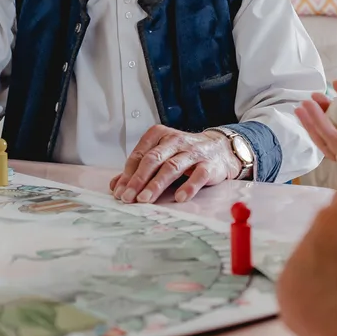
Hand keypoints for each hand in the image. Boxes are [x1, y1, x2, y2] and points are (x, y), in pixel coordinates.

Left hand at [108, 125, 238, 203]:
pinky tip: (179, 198)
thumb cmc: (184, 154)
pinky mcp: (209, 164)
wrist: (221, 150)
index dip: (127, 174)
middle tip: (127, 198)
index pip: (139, 154)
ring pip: (172, 167)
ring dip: (157, 184)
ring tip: (145, 200)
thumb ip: (138, 169)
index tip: (119, 192)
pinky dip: (189, 186)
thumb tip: (115, 185)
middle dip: (138, 179)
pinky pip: (198, 175)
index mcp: (159, 135)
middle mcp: (175, 140)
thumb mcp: (161, 156)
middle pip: (153, 159)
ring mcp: (193, 152)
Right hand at [295, 79, 336, 173]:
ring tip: (301, 106)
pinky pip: (331, 139)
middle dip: (318, 117)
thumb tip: (336, 84)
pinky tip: (310, 109)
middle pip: (333, 133)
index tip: (319, 96)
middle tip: (306, 102)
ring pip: (328, 139)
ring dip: (313, 122)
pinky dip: (319, 123)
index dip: (330, 110)